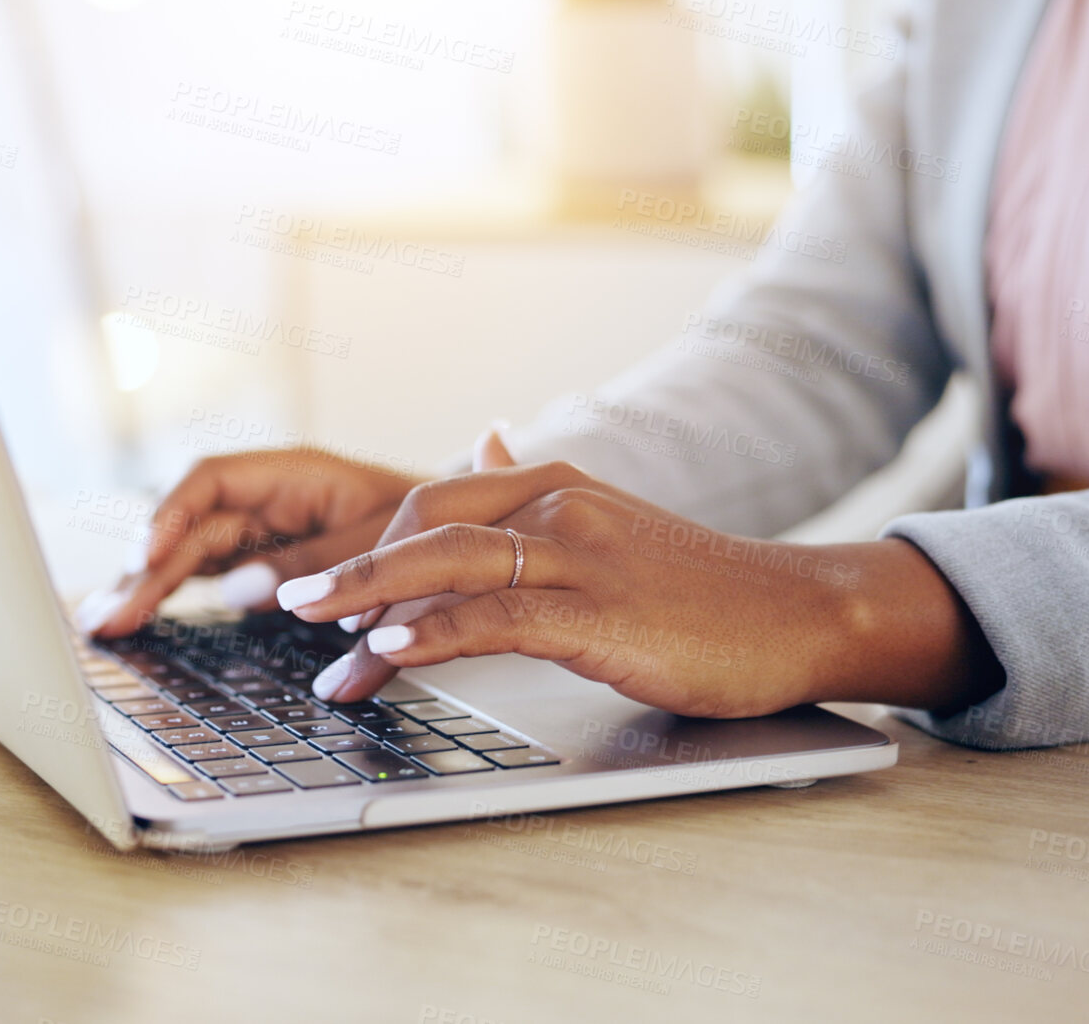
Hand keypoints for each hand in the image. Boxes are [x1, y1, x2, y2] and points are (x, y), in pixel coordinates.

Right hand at [79, 449, 421, 636]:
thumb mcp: (380, 543)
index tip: (145, 555)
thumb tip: (237, 589)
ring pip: (188, 554)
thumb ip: (313, 564)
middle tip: (105, 617)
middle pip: (191, 528)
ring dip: (144, 587)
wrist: (468, 534)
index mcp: (296, 474)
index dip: (171, 514)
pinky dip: (170, 596)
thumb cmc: (432, 526)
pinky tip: (129, 616)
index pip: (214, 481)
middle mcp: (268, 499)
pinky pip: (205, 574)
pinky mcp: (262, 563)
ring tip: (98, 623)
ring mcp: (261, 531)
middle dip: (145, 570)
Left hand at [275, 457, 998, 717]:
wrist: (800, 613)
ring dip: (370, 599)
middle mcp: (558, 505)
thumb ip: (540, 495)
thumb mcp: (609, 524)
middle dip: (350, 567)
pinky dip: (437, 629)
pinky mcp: (600, 612)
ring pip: (448, 563)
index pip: (434, 499)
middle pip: (425, 523)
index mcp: (554, 484)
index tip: (324, 588)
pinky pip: (498, 613)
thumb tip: (487, 440)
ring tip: (316, 632)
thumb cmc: (700, 588)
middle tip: (288, 606)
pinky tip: (392, 647)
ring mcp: (579, 554)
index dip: (371, 541)